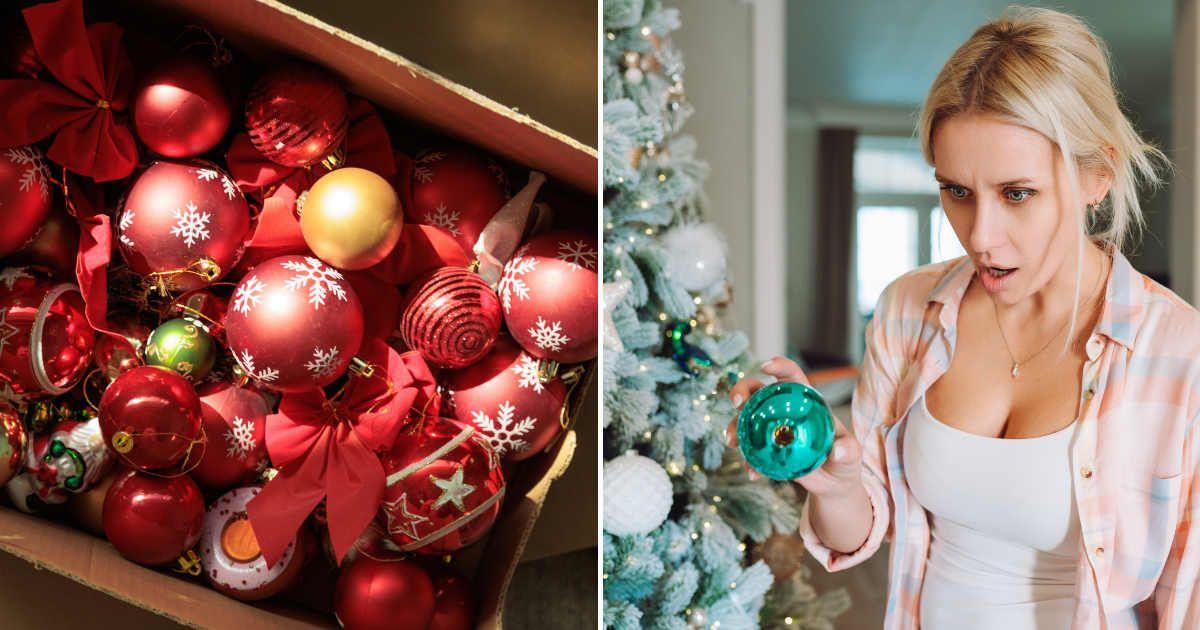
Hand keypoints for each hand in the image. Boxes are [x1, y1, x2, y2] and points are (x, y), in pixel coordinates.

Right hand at [725, 356, 862, 497]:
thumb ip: (847, 449)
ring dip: (734, 427)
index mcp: (803, 401)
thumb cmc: (844, 459)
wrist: (833, 483)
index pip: (790, 376)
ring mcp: (770, 430)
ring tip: (732, 442)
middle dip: (742, 390)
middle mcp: (782, 411)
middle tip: (737, 401)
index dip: (778, 367)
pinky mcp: (766, 451)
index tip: (765, 367)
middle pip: (757, 391)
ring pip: (745, 420)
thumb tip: (837, 452)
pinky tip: (752, 473)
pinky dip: (748, 462)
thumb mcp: (851, 453)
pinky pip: (751, 452)